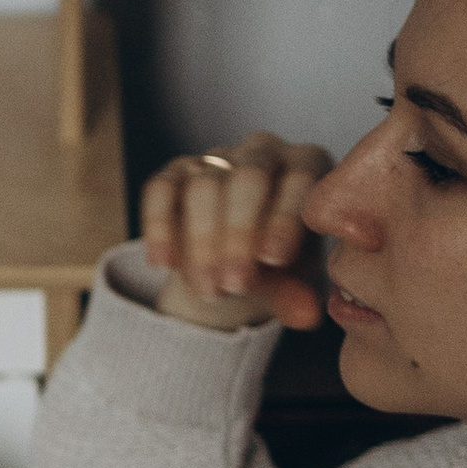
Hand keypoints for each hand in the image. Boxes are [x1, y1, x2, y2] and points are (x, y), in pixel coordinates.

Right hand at [139, 129, 331, 332]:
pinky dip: (159, 228)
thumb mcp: (295, 284)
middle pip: (249, 177)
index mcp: (307, 166)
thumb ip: (300, 295)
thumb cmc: (280, 267)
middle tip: (233, 285)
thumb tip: (306, 315)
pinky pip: (160, 189)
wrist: (238, 264)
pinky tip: (163, 265)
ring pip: (204, 186)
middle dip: (238, 234)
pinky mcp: (175, 171)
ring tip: (208, 290)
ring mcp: (217, 157)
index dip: (284, 219)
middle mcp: (264, 151)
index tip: (272, 260)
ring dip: (202, 243)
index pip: (300, 181)